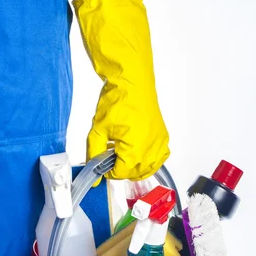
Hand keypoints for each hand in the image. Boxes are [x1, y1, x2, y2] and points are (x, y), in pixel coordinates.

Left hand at [73, 0, 169, 180]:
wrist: (132, 82)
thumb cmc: (118, 101)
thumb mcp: (97, 130)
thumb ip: (94, 154)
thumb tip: (92, 173)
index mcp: (134, 151)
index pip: (120, 174)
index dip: (108, 169)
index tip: (103, 160)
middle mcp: (150, 150)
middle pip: (134, 174)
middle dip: (121, 168)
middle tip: (111, 154)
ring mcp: (159, 144)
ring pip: (148, 169)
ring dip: (135, 167)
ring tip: (123, 154)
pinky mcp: (163, 137)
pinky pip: (160, 158)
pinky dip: (151, 160)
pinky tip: (140, 153)